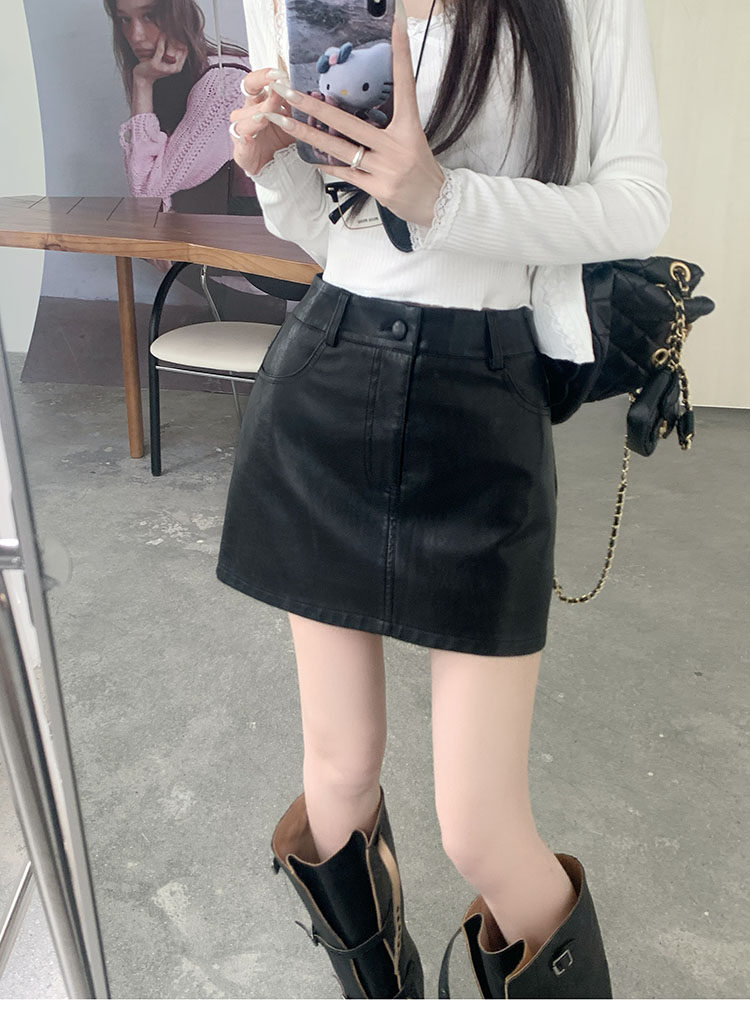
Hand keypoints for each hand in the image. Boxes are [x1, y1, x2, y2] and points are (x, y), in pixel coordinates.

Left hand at [132, 33, 187, 85]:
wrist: (143, 78)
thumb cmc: (154, 69)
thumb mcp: (167, 63)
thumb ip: (174, 55)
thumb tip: (180, 40)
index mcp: (178, 68)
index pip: (185, 50)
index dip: (183, 39)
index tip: (178, 31)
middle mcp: (173, 68)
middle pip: (180, 48)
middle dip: (177, 37)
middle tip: (173, 28)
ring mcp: (165, 67)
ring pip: (172, 47)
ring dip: (170, 37)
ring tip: (167, 29)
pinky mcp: (155, 64)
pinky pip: (161, 49)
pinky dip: (162, 40)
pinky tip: (162, 34)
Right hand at [228, 68, 297, 175]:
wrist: (287, 171)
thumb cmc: (289, 142)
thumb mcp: (296, 119)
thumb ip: (296, 102)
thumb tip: (305, 82)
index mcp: (261, 102)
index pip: (255, 82)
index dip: (264, 75)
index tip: (278, 73)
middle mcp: (250, 113)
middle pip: (249, 95)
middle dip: (266, 93)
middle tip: (279, 90)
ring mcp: (243, 131)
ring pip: (243, 116)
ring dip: (257, 113)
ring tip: (267, 114)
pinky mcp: (242, 151)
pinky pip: (240, 139)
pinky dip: (247, 133)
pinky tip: (254, 130)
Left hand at [259, 15, 445, 227]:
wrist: (438, 204)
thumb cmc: (422, 170)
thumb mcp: (413, 139)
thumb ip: (388, 126)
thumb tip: (359, 110)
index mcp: (408, 127)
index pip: (404, 85)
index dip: (401, 55)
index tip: (397, 25)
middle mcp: (396, 146)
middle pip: (349, 123)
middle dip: (316, 106)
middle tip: (290, 91)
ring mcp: (385, 169)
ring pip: (339, 149)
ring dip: (308, 136)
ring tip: (285, 121)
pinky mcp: (378, 188)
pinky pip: (346, 173)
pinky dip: (329, 165)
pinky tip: (312, 158)